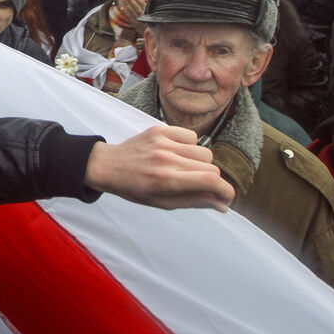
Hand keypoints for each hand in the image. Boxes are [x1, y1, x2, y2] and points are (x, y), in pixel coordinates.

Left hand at [83, 125, 234, 210]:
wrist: (108, 166)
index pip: (211, 180)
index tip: (226, 197)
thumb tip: (223, 204)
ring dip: (201, 162)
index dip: (226, 191)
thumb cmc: (135, 188)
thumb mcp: (164, 203)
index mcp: (166, 181)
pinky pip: (190, 136)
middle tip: (197, 185)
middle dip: (210, 179)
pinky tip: (177, 153)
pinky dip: (189, 146)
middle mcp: (166, 159)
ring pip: (204, 151)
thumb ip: (195, 201)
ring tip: (184, 168)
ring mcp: (163, 142)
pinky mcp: (159, 129)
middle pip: (211, 166)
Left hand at [116, 0, 147, 21]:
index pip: (142, 3)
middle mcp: (143, 15)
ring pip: (132, 11)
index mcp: (147, 11)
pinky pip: (129, 17)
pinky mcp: (134, 23)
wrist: (146, 29)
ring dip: (127, 4)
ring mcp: (138, 19)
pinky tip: (122, 8)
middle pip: (136, 6)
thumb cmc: (146, 18)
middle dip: (130, 0)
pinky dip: (125, 12)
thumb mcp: (149, 11)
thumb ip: (145, 5)